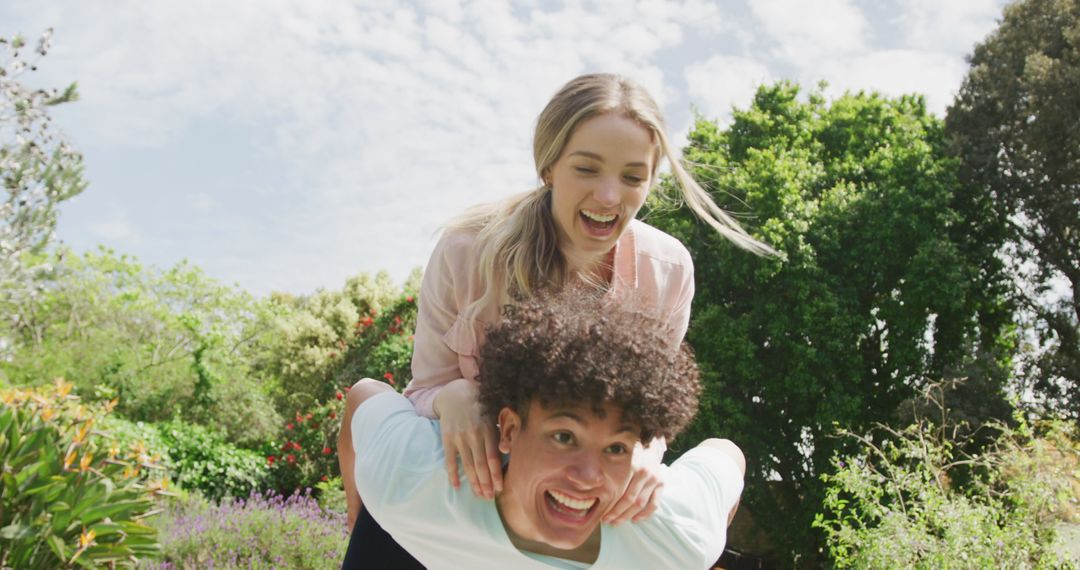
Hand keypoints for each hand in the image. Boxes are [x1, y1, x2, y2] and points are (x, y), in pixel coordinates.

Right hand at [433, 378, 502, 499]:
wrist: (456, 394)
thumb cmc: (481, 407)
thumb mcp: (495, 416)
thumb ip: (502, 432)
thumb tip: (507, 450)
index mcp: (488, 430)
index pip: (493, 458)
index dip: (496, 475)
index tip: (499, 489)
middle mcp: (474, 435)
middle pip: (481, 465)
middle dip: (486, 484)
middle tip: (489, 498)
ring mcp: (459, 437)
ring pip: (467, 465)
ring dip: (473, 482)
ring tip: (479, 495)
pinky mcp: (447, 438)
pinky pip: (450, 460)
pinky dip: (452, 474)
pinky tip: (456, 486)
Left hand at [603, 439, 664, 524]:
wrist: (649, 446)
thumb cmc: (628, 454)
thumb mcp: (618, 458)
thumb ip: (609, 472)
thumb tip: (589, 488)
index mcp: (633, 467)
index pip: (622, 493)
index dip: (612, 507)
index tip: (603, 515)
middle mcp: (646, 473)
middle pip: (631, 500)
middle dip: (618, 514)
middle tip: (608, 522)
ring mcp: (655, 479)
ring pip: (641, 504)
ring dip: (629, 516)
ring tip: (618, 522)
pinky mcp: (662, 484)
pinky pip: (654, 504)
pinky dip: (645, 514)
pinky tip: (635, 519)